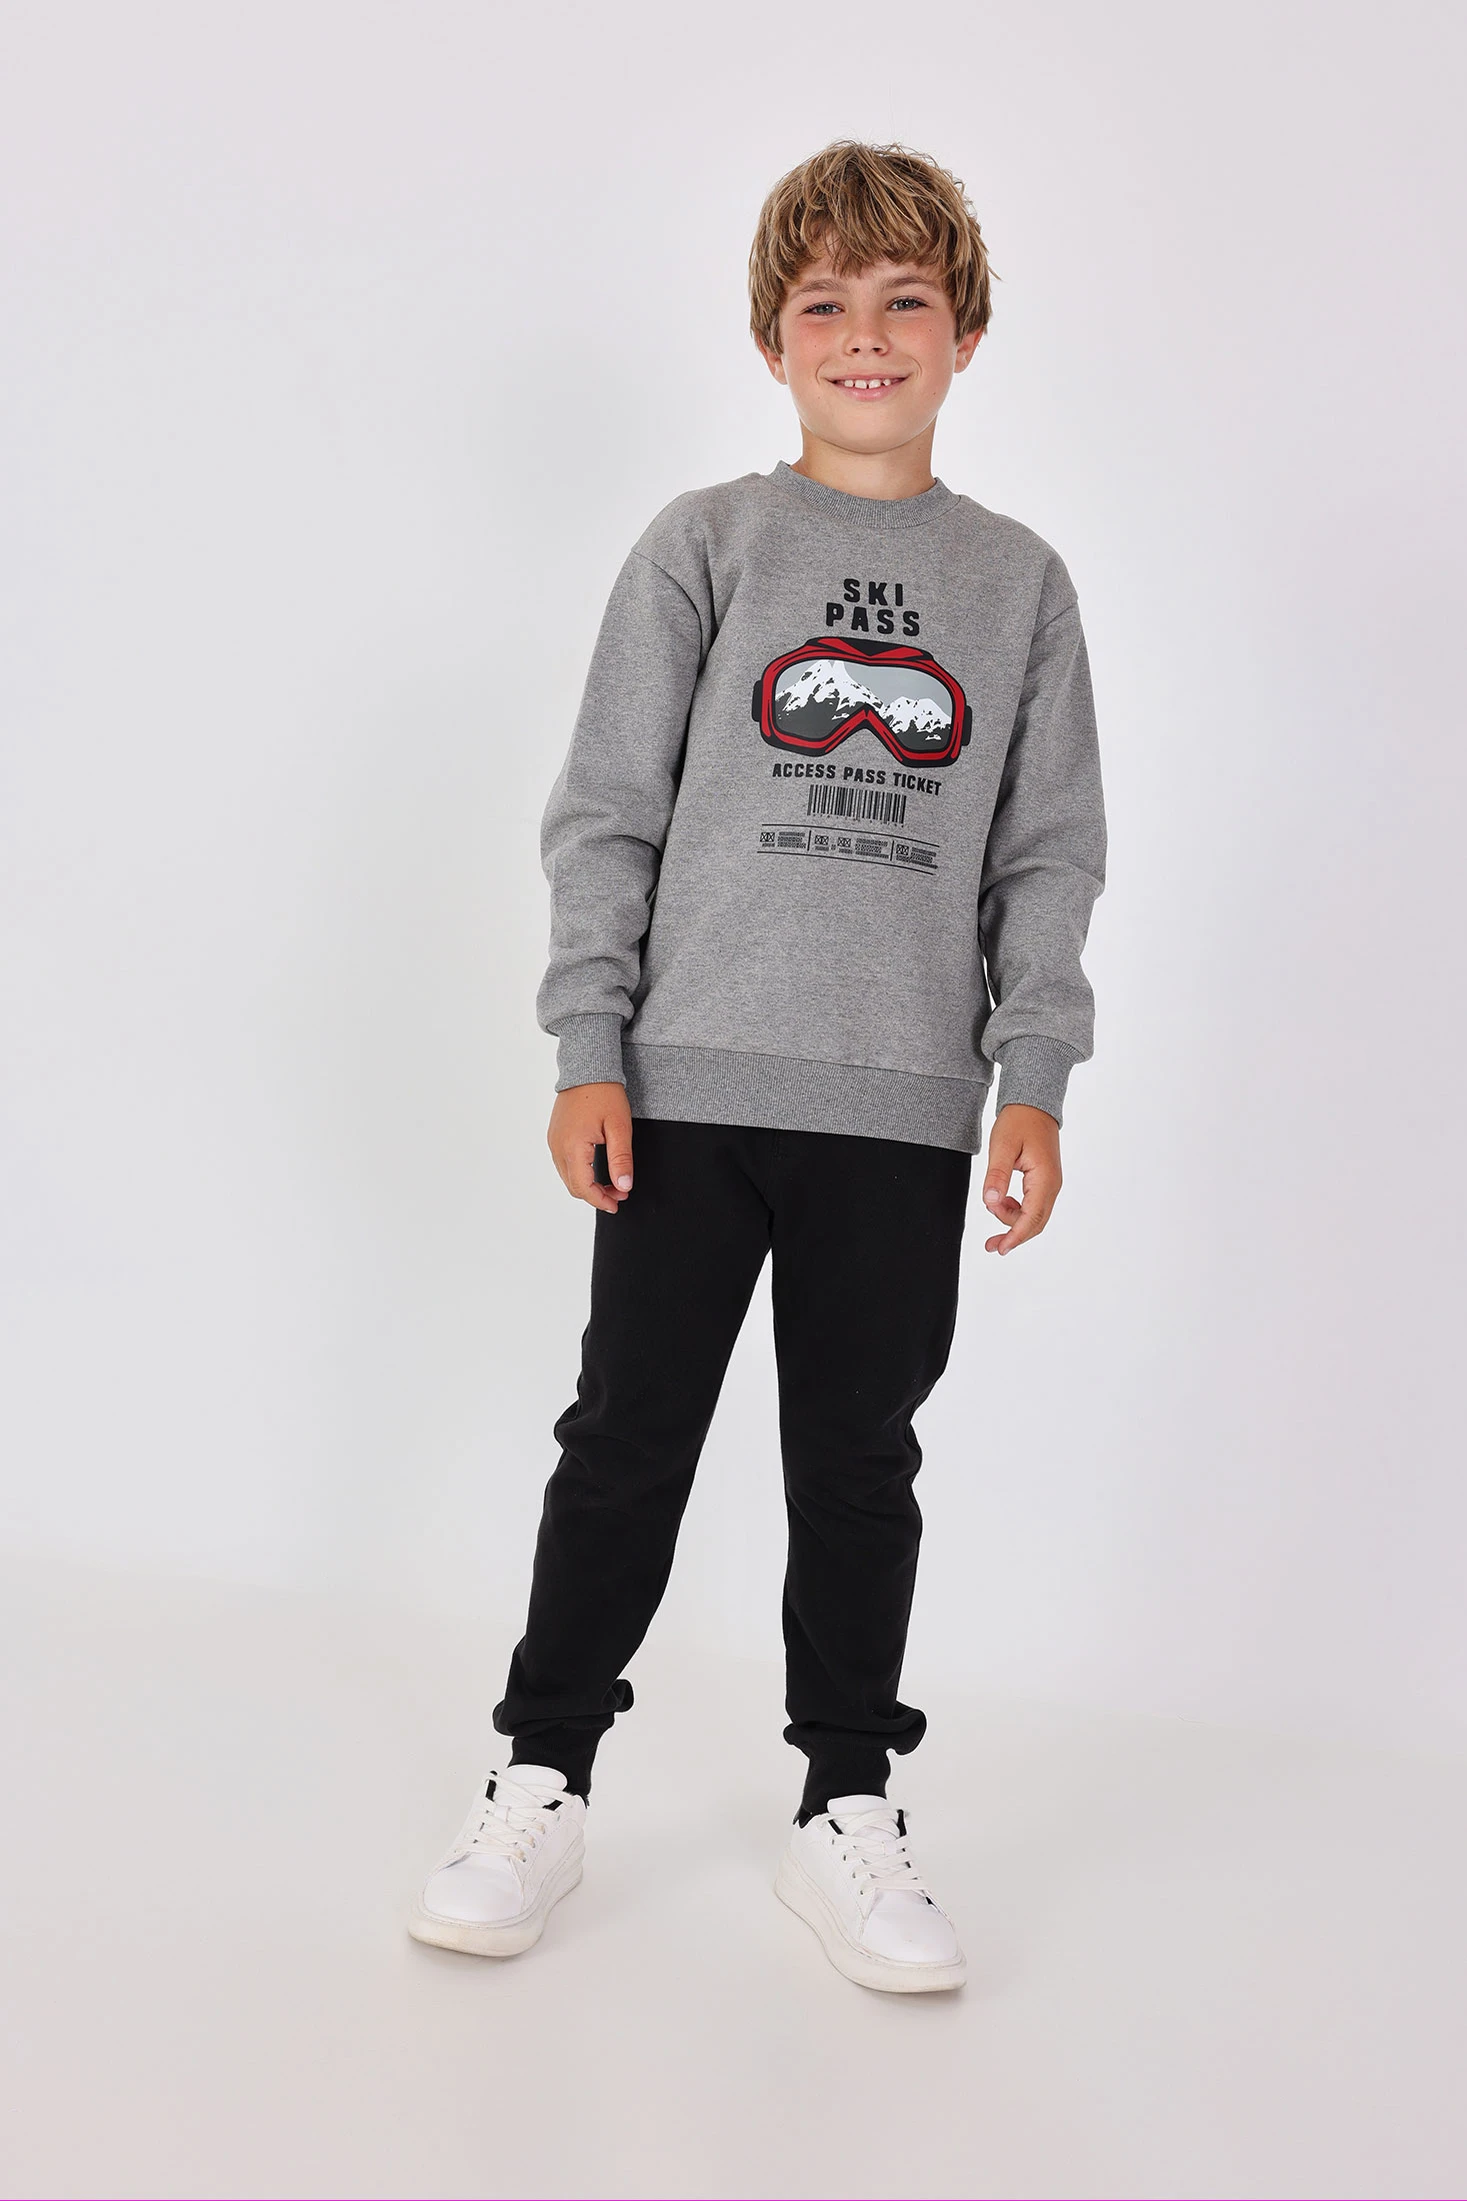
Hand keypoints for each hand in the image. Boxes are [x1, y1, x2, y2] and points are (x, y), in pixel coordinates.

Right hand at [547, 1082, 633, 1215]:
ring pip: (567, 1177)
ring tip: (612, 1183)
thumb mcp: (619, 1127)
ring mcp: (554, 1141)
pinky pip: (564, 1164)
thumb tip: (624, 1186)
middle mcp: (558, 1146)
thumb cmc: (604, 1093)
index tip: (617, 1203)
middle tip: (619, 1193)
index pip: (583, 1187)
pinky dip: (579, 1173)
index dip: (601, 1200)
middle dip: (596, 1195)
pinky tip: (596, 1170)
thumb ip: (621, 1159)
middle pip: (574, 1186)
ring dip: (588, 1185)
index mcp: (573, 1146)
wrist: (587, 1068)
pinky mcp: (555, 1136)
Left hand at [981, 1104, 1061, 1254]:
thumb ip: (997, 1176)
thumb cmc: (1019, 1122)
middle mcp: (1052, 1185)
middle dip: (1013, 1235)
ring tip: (992, 1206)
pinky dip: (1017, 1211)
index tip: (1001, 1249)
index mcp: (1044, 1179)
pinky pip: (1033, 1205)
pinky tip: (1002, 1203)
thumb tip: (990, 1202)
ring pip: (1034, 1216)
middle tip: (990, 1245)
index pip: (1032, 1218)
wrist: (1033, 1105)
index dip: (1016, 1236)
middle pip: (1036, 1223)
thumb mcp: (1002, 1147)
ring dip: (1013, 1220)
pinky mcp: (1044, 1182)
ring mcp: (1050, 1184)